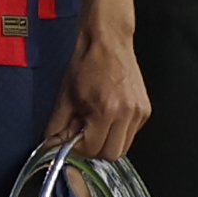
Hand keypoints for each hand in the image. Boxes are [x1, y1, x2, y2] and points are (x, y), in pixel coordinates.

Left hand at [44, 29, 149, 159]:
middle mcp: (127, 114)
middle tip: (82, 135)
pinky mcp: (145, 110)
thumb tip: (52, 142)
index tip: (70, 141)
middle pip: (112, 154)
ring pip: (124, 146)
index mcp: (106, 111)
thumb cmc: (86, 64)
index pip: (94, 148)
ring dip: (107, 141)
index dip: (78, 148)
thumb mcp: (65, 95)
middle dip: (94, 149)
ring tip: (94, 122)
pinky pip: (131, 133)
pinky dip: (118, 131)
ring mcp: (139, 113)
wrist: (107, 43)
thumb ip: (58, 123)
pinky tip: (106, 116)